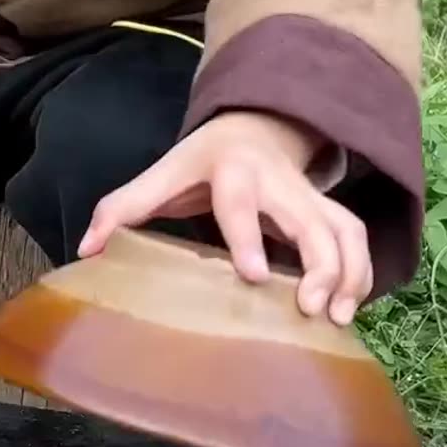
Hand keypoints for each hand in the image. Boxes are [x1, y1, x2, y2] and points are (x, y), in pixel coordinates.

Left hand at [77, 111, 370, 324]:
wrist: (250, 127)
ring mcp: (309, 195)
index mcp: (230, 172)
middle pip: (312, 220)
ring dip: (350, 273)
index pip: (239, 203)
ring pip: (345, 229)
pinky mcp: (328, 210)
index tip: (252, 277)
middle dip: (320, 264)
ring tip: (337, 319)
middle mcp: (278, 182)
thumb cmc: (197, 163)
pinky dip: (360, 272)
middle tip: (311, 309)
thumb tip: (87, 249)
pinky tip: (349, 308)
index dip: (248, 237)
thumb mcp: (157, 177)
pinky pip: (356, 238)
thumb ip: (120, 209)